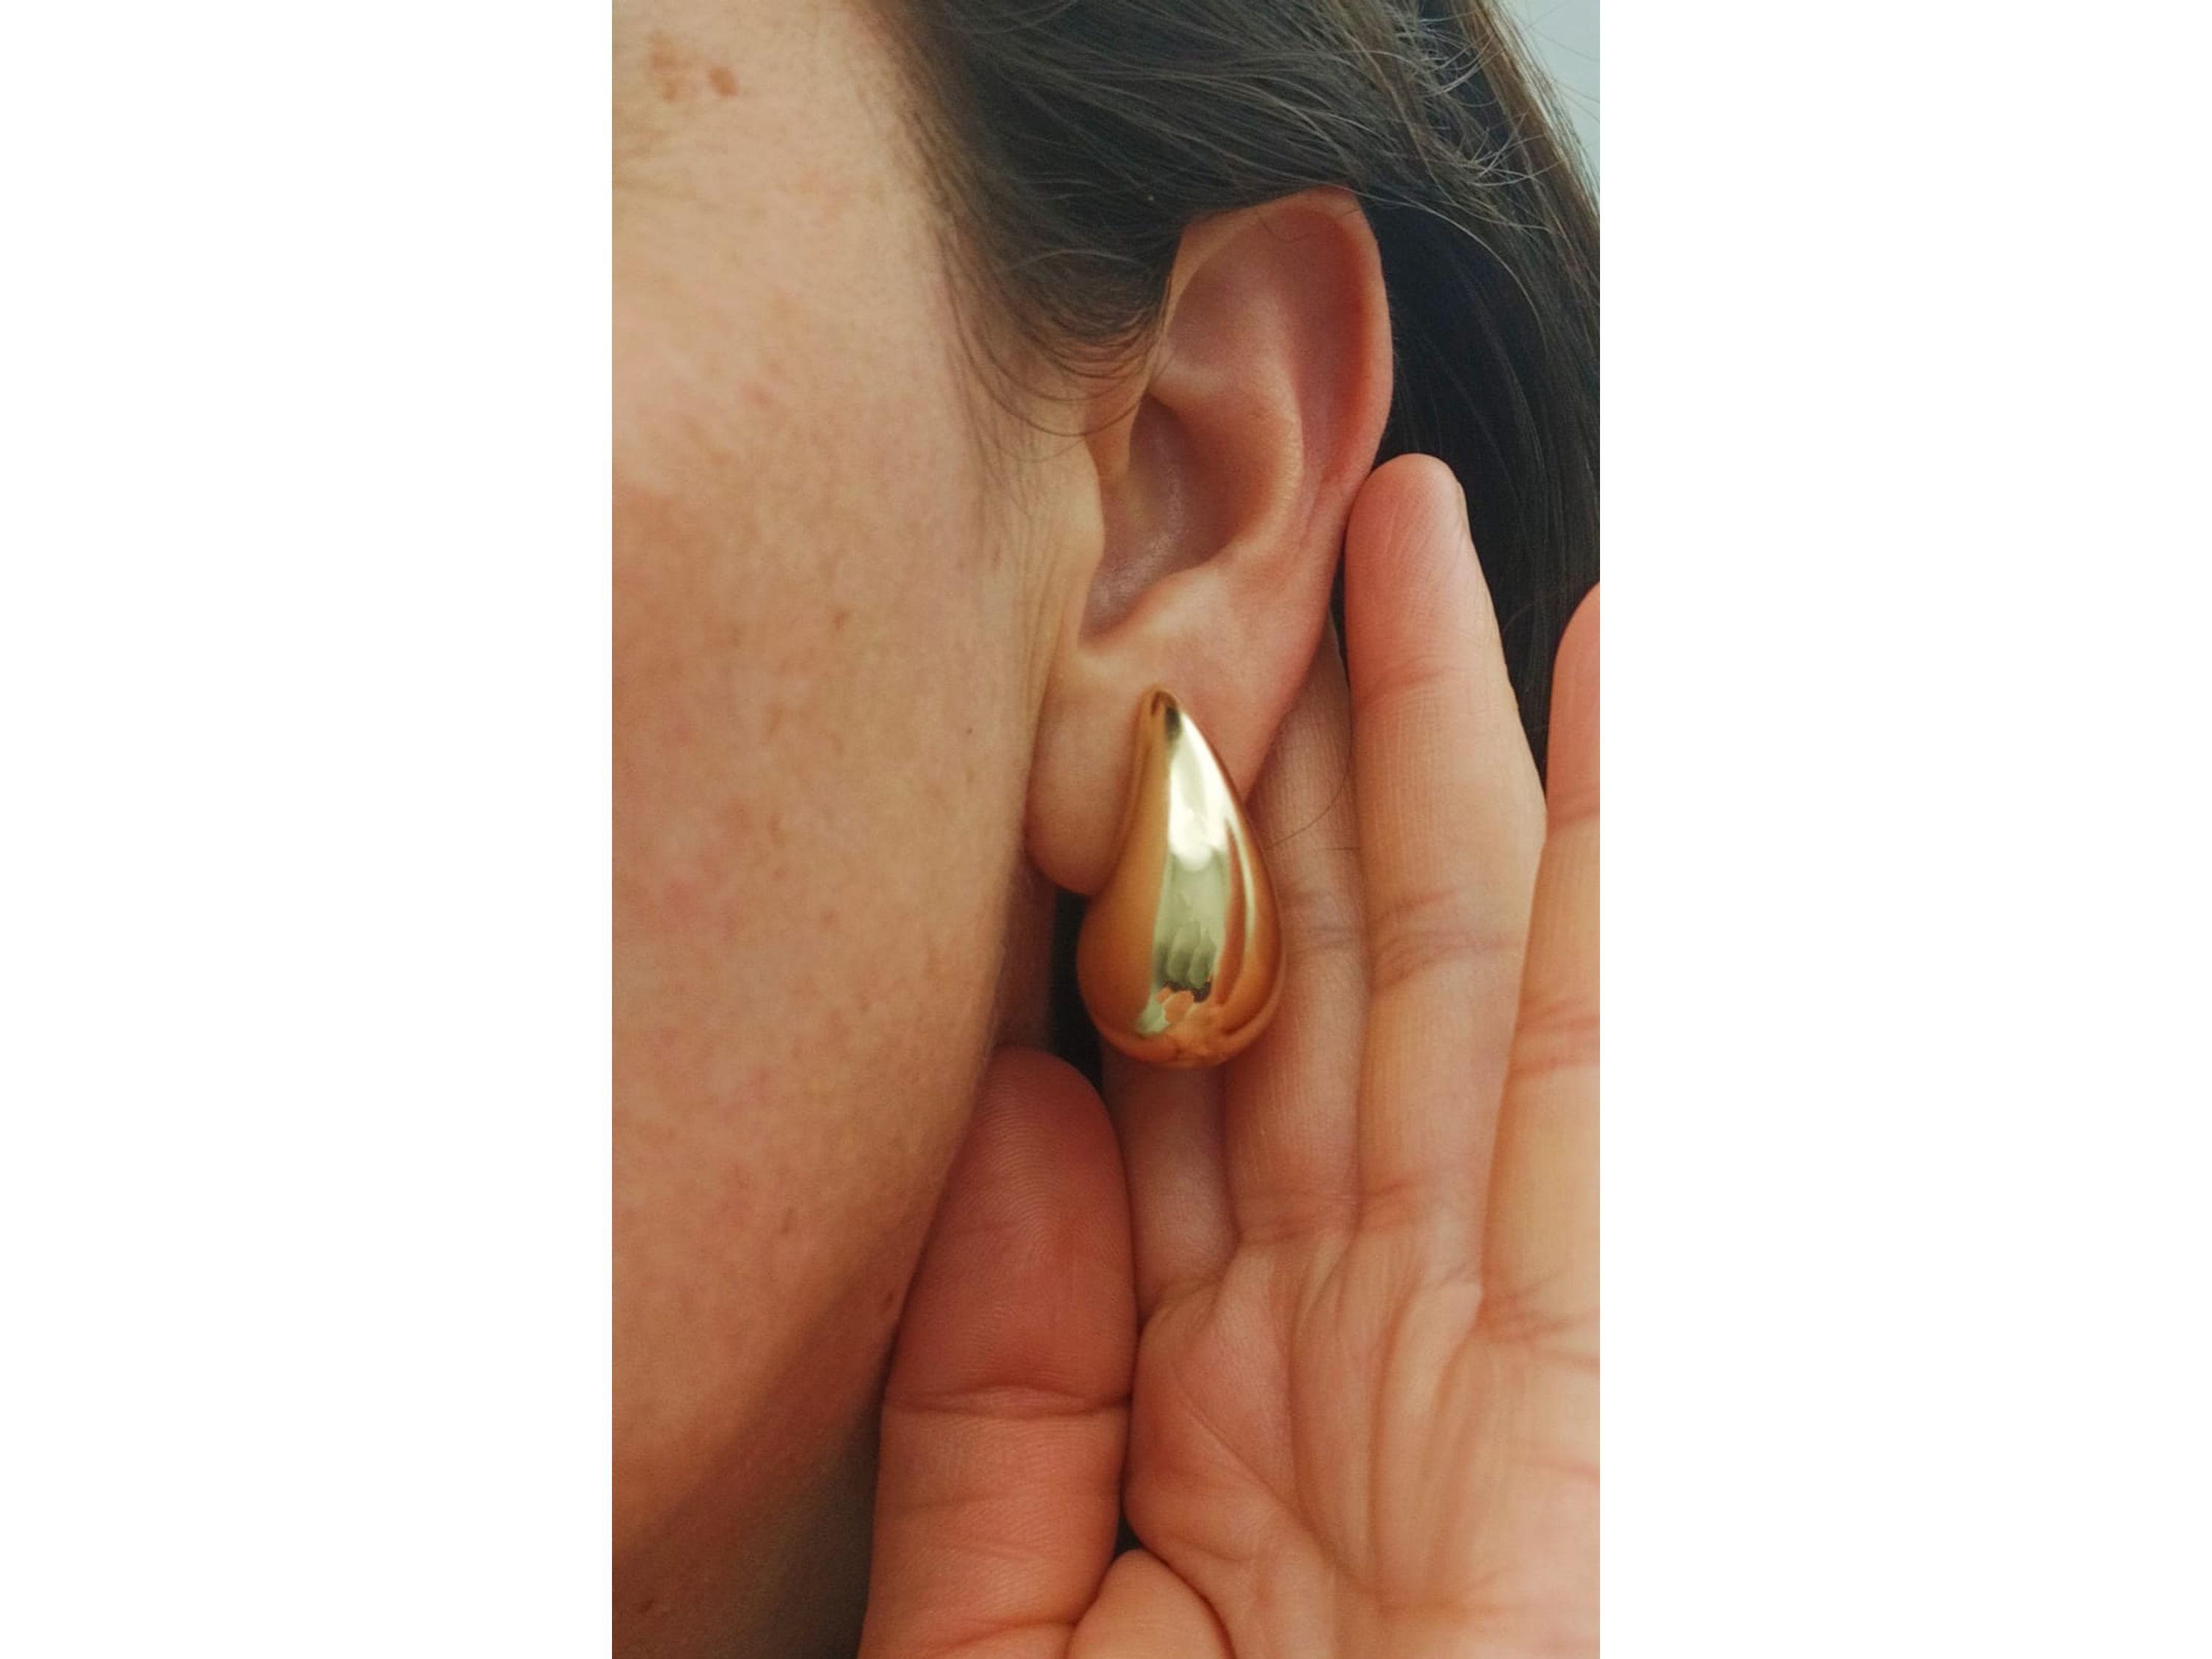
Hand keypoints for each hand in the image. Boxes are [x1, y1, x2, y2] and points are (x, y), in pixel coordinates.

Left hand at [860, 455, 1599, 1656]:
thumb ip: (998, 1404)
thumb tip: (1020, 1120)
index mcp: (1204, 1400)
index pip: (1183, 1079)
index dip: (1165, 876)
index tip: (1137, 694)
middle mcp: (1358, 1333)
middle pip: (1332, 984)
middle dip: (1323, 757)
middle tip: (1306, 536)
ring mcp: (1494, 1336)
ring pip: (1471, 975)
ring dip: (1466, 754)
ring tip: (1440, 548)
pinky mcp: (1585, 1366)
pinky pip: (1599, 1069)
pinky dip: (1613, 877)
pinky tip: (1606, 684)